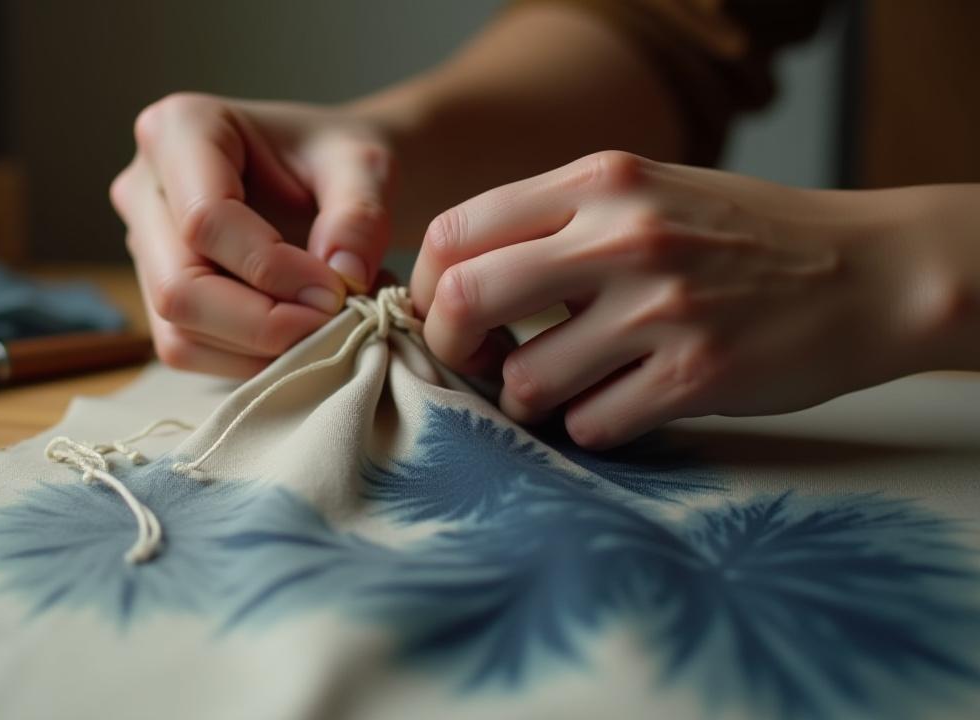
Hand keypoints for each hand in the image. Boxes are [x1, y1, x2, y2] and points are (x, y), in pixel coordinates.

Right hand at [111, 93, 394, 376]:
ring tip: (329, 328)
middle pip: (180, 287)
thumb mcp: (366, 166)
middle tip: (335, 324)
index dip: (272, 269)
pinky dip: (252, 361)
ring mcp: (145, 245)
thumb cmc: (338, 159)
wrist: (330, 176)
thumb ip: (360, 215)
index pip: (206, 219)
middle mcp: (144, 187)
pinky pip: (189, 349)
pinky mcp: (158, 293)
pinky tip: (302, 337)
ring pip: (179, 332)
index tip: (339, 291)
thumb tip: (345, 277)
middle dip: (264, 323)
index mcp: (180, 128)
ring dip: (261, 351)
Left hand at [411, 151, 958, 448]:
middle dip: (451, 345)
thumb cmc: (741, 236)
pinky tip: (623, 404)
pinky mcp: (697, 374)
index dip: (427, 284)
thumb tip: (453, 284)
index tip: (443, 313)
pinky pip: (591, 425)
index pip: (457, 230)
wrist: (868, 270)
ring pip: (525, 381)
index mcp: (600, 181)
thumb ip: (556, 222)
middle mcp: (623, 235)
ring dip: (529, 398)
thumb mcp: (647, 191)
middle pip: (466, 297)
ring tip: (565, 387)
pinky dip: (591, 426)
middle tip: (475, 362)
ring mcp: (661, 306)